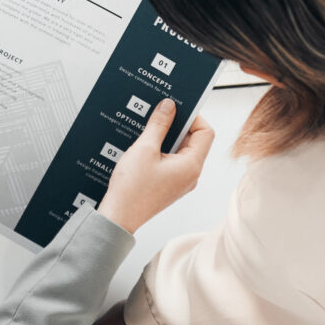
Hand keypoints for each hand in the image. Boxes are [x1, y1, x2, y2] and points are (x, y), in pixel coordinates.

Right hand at [97, 101, 213, 233]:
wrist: (119, 217)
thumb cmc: (132, 190)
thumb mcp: (144, 149)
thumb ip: (159, 125)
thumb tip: (169, 107)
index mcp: (191, 166)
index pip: (205, 132)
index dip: (193, 117)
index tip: (176, 108)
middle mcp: (190, 175)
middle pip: (194, 141)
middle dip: (177, 125)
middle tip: (160, 115)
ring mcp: (180, 181)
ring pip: (181, 150)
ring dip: (167, 137)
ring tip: (149, 130)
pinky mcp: (169, 184)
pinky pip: (172, 161)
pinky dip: (162, 149)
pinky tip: (145, 145)